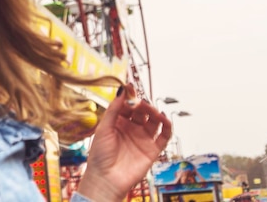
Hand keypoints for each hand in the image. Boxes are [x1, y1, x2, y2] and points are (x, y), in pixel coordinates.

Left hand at [77, 84, 171, 201]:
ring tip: (150, 109)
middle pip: (142, 111)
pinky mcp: (152, 149)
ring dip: (154, 112)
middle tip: (139, 101)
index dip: (129, 97)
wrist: (106, 178)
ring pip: (154, 120)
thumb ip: (114, 109)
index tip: (131, 88)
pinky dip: (167, 126)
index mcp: (118, 122)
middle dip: (142, 104)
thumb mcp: (104, 128)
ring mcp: (142, 138)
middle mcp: (131, 128)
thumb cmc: (100, 155)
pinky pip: (164, 136)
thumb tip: (122, 90)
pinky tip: (163, 118)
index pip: (127, 105)